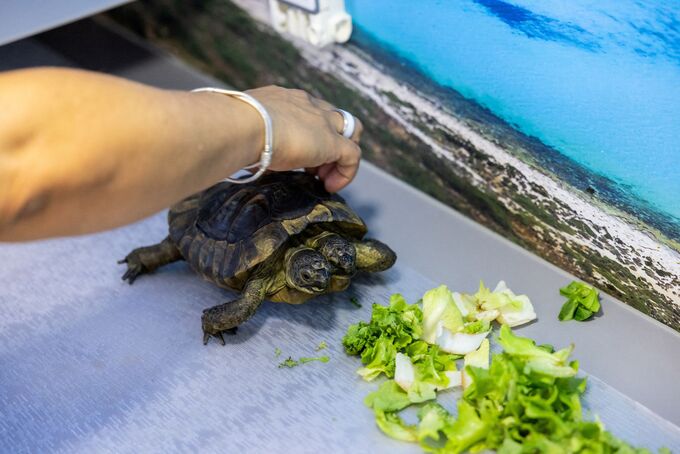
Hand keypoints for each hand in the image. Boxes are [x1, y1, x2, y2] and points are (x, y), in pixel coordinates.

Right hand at [246, 86, 362, 191]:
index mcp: (284, 99)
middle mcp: (307, 104)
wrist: (241, 126)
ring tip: (323, 178)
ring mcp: (323, 122)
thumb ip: (249, 137)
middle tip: (311, 167)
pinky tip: (329, 187)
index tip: (295, 154)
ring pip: (351, 131)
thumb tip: (241, 155)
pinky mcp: (332, 142)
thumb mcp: (242, 130)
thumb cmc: (231, 128)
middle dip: (328, 141)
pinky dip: (346, 173)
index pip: (307, 110)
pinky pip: (353, 156)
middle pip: (333, 118)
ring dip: (340, 155)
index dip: (307, 132)